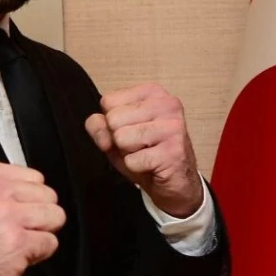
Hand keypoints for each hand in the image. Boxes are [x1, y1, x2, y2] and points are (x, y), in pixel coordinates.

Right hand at [0, 160, 65, 275]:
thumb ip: (1, 187)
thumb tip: (37, 188)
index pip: (34, 177)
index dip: (27, 200)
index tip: (7, 214)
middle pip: (48, 195)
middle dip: (38, 216)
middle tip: (12, 231)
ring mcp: (5, 215)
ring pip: (55, 216)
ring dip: (41, 234)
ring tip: (15, 243)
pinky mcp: (18, 242)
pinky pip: (51, 242)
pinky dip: (39, 254)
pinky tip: (15, 257)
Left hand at [85, 83, 203, 218]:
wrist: (176, 182)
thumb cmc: (148, 154)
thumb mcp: (116, 135)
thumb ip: (100, 126)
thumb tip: (101, 132)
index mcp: (153, 93)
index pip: (108, 101)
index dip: (111, 123)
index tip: (131, 131)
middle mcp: (167, 105)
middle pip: (113, 119)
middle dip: (119, 139)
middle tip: (139, 146)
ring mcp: (173, 127)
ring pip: (121, 138)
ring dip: (128, 153)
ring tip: (145, 154)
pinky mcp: (173, 152)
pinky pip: (132, 160)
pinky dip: (136, 167)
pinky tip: (151, 165)